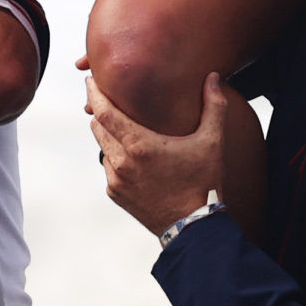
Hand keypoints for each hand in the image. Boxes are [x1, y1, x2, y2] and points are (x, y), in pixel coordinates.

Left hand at [87, 70, 229, 236]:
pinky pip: (109, 168)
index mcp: (140, 145)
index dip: (95, 94)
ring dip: (109, 136)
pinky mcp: (116, 195)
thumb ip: (213, 107)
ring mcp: (116, 181)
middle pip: (98, 127)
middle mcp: (121, 162)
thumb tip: (213, 78)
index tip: (91, 80)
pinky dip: (115, 158)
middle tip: (107, 98)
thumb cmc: (203, 184)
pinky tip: (132, 156)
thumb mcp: (212, 142)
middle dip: (100, 111)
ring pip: (103, 148)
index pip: (104, 112)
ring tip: (123, 127)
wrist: (193, 227)